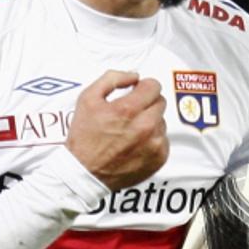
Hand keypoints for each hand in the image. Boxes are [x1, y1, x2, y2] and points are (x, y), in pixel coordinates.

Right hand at [65, 70, 168, 190]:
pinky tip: (135, 144)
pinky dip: (152, 140)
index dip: (143, 87)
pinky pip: (163, 140)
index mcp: (128, 110)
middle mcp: (145, 126)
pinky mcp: (158, 159)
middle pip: (160, 102)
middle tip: (130, 113)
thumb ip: (112, 79)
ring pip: (162, 121)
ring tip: (130, 131)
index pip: (154, 86)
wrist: (84, 173)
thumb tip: (134, 76)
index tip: (136, 92)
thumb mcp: (88, 98)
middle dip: (146, 103)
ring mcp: (154, 144)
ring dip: (149, 122)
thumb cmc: (84, 137)